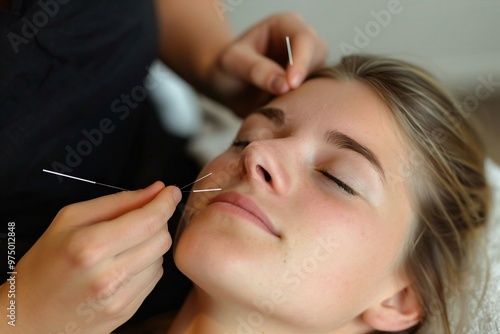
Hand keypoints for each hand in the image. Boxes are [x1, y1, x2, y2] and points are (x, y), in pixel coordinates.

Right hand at [0, 182, 180, 333]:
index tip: (170, 192)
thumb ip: (117, 202)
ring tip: (125, 245)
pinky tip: (125, 264)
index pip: (148, 220)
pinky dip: (146, 265)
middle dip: (158, 222)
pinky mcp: (126, 312)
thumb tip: (155, 190)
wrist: (30, 315)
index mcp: (90, 246)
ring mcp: (119, 298)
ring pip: (161, 258)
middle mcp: (108, 275)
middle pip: (161, 239)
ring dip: (151, 245)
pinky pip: (154, 278)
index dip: (166, 202)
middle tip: (142, 217)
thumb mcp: (69, 219)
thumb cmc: (47, 262)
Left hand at [207, 12, 327, 115]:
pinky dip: (305, 107)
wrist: (228, 86)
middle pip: (319, 56)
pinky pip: (316, 97)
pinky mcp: (310, 87)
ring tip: (282, 107)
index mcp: (285, 25)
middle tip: (288, 101)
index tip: (290, 85)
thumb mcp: (232, 64)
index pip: (303, 38)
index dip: (301, 61)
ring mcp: (310, 65)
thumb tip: (284, 85)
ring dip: (305, 95)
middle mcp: (303, 42)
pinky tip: (288, 114)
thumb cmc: (227, 68)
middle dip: (306, 78)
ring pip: (321, 79)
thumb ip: (255, 70)